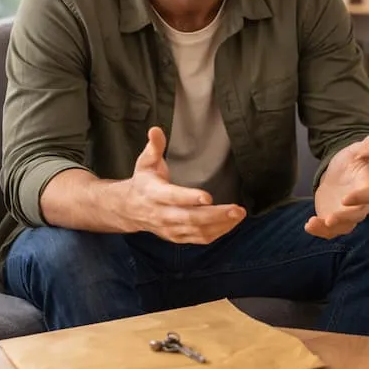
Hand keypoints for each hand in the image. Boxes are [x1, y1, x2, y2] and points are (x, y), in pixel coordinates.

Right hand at [123, 127, 245, 243]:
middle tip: (236, 209)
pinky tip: (231, 224)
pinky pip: (198, 239)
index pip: (173, 197)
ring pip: (197, 231)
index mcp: (154, 194)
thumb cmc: (143, 182)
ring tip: (239, 215)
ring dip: (220, 225)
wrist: (129, 209)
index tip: (208, 197)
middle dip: (215, 215)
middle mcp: (162, 214)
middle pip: (190, 218)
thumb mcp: (145, 162)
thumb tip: (156, 130)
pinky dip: (216, 233)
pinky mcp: (177, 237)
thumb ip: (154, 147)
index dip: (190, 198)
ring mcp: (170, 228)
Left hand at [306, 130, 368, 238]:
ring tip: (314, 224)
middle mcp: (359, 204)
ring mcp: (346, 214)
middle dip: (343, 218)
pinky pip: (329, 230)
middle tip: (330, 219)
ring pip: (343, 226)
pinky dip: (319, 231)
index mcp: (367, 186)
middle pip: (357, 215)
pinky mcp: (334, 220)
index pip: (367, 194)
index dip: (358, 198)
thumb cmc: (351, 162)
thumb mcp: (357, 150)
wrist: (340, 175)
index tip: (345, 199)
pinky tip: (308, 226)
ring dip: (329, 228)